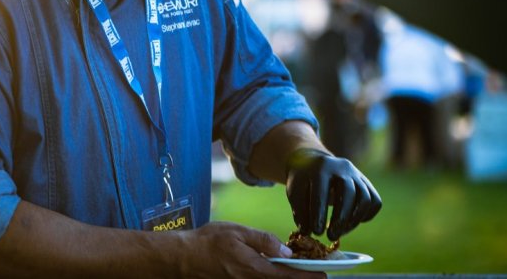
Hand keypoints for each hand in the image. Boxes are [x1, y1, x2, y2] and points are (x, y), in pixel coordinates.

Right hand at [177, 222, 324, 277]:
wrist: (183, 258)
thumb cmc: (208, 241)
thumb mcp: (237, 232)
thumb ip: (263, 241)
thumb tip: (286, 251)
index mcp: (254, 268)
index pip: (287, 275)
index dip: (307, 276)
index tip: (324, 274)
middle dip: (299, 278)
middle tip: (315, 272)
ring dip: (285, 277)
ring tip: (296, 269)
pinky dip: (271, 276)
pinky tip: (274, 268)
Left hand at [286, 148, 381, 239]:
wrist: (315, 162)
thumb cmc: (303, 180)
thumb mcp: (295, 191)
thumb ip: (299, 210)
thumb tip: (307, 232)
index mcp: (320, 168)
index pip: (321, 192)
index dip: (319, 214)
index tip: (316, 232)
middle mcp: (342, 167)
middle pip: (348, 193)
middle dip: (340, 218)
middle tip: (331, 236)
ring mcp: (356, 174)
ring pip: (365, 198)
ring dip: (353, 220)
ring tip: (340, 233)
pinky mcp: (366, 182)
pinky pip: (374, 201)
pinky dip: (366, 215)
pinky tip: (351, 223)